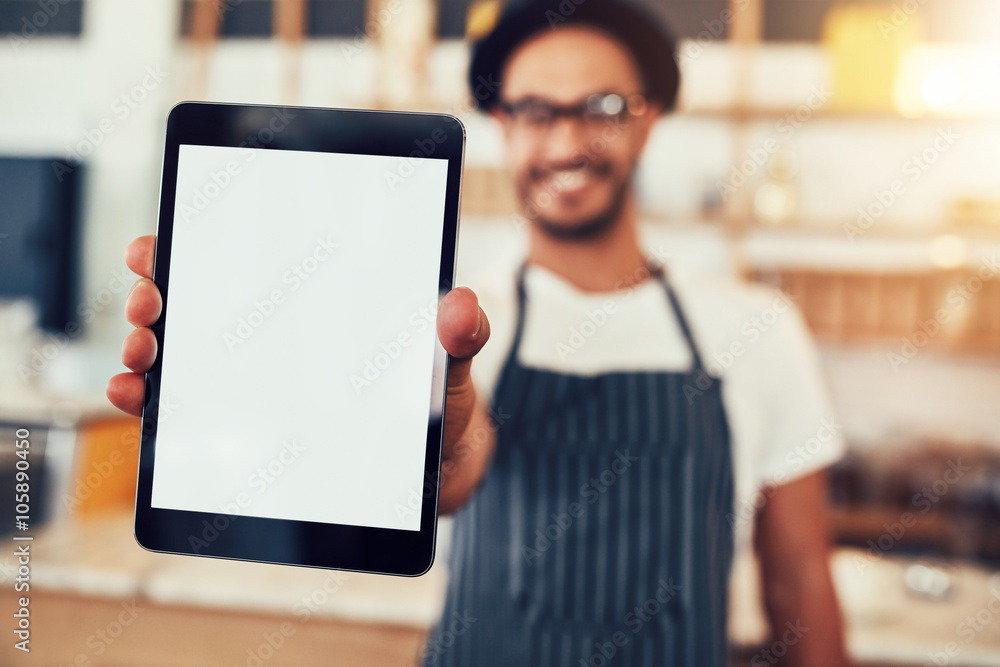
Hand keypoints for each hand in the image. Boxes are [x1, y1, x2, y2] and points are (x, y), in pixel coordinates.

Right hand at [105, 237, 491, 473]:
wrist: (434, 473)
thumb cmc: (439, 405)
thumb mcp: (454, 369)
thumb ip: (461, 337)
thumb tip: (460, 306)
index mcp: (319, 303)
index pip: (247, 258)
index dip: (194, 244)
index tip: (162, 243)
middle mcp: (278, 338)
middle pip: (198, 301)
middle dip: (157, 293)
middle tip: (151, 301)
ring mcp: (257, 383)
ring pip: (182, 353)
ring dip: (146, 345)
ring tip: (143, 352)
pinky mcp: (248, 431)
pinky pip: (187, 411)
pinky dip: (151, 403)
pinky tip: (137, 398)